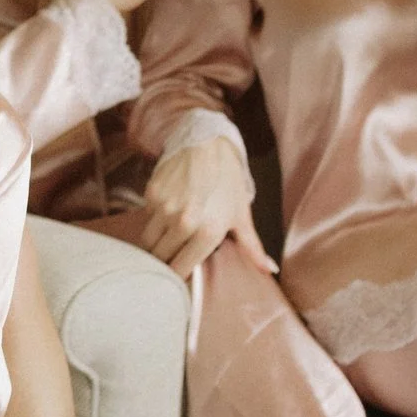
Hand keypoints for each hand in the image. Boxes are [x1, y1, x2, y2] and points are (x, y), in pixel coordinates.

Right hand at [136, 134, 268, 281]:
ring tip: (166, 241)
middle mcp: (182, 223)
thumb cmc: (227, 180)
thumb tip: (269, 270)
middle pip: (161, 258)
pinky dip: (153, 223)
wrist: (206, 142)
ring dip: (156, 245)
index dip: (179, 274)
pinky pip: (146, 220)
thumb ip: (252, 247)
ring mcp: (163, 208)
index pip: (180, 269)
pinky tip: (165, 215)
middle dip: (165, 262)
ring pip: (148, 243)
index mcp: (207, 232)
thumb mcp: (242, 214)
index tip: (181, 273)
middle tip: (173, 257)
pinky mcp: (150, 195)